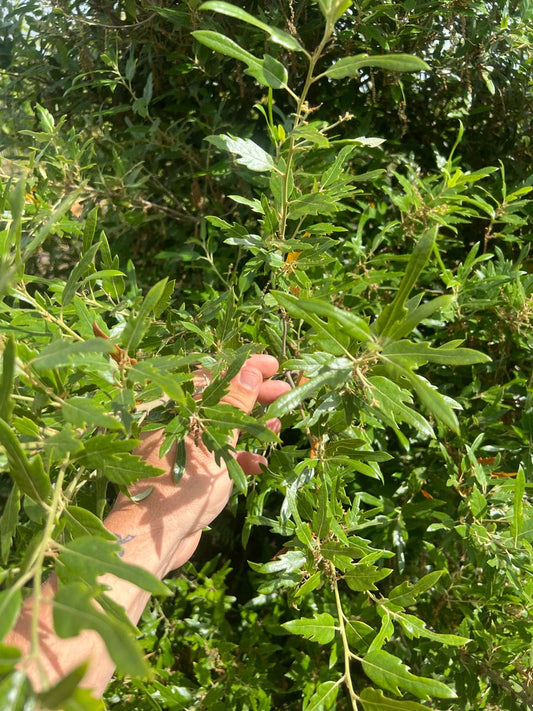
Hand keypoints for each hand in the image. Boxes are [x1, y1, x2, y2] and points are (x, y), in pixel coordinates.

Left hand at [107, 354, 289, 572]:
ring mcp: (182, 451)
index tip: (273, 366)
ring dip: (251, 427)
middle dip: (254, 396)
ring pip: (222, 430)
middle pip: (220, 401)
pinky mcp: (188, 476)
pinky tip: (260, 464)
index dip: (245, 368)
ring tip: (278, 425)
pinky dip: (239, 459)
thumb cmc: (180, 484)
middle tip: (284, 392)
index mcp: (174, 409)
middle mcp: (176, 425)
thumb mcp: (212, 441)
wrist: (153, 539)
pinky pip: (218, 459)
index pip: (213, 376)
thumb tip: (249, 370)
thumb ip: (232, 406)